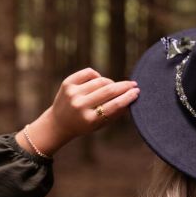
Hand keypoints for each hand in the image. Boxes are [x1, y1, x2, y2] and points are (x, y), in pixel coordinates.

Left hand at [16, 68, 139, 155]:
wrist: (58, 123)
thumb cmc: (85, 124)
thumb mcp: (100, 124)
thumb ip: (116, 112)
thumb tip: (131, 98)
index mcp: (90, 119)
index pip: (114, 105)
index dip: (128, 97)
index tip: (137, 92)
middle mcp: (80, 105)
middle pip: (109, 91)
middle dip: (124, 86)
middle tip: (134, 84)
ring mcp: (73, 93)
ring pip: (101, 80)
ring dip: (111, 83)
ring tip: (113, 87)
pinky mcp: (67, 84)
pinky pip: (89, 72)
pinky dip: (97, 75)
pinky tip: (98, 81)